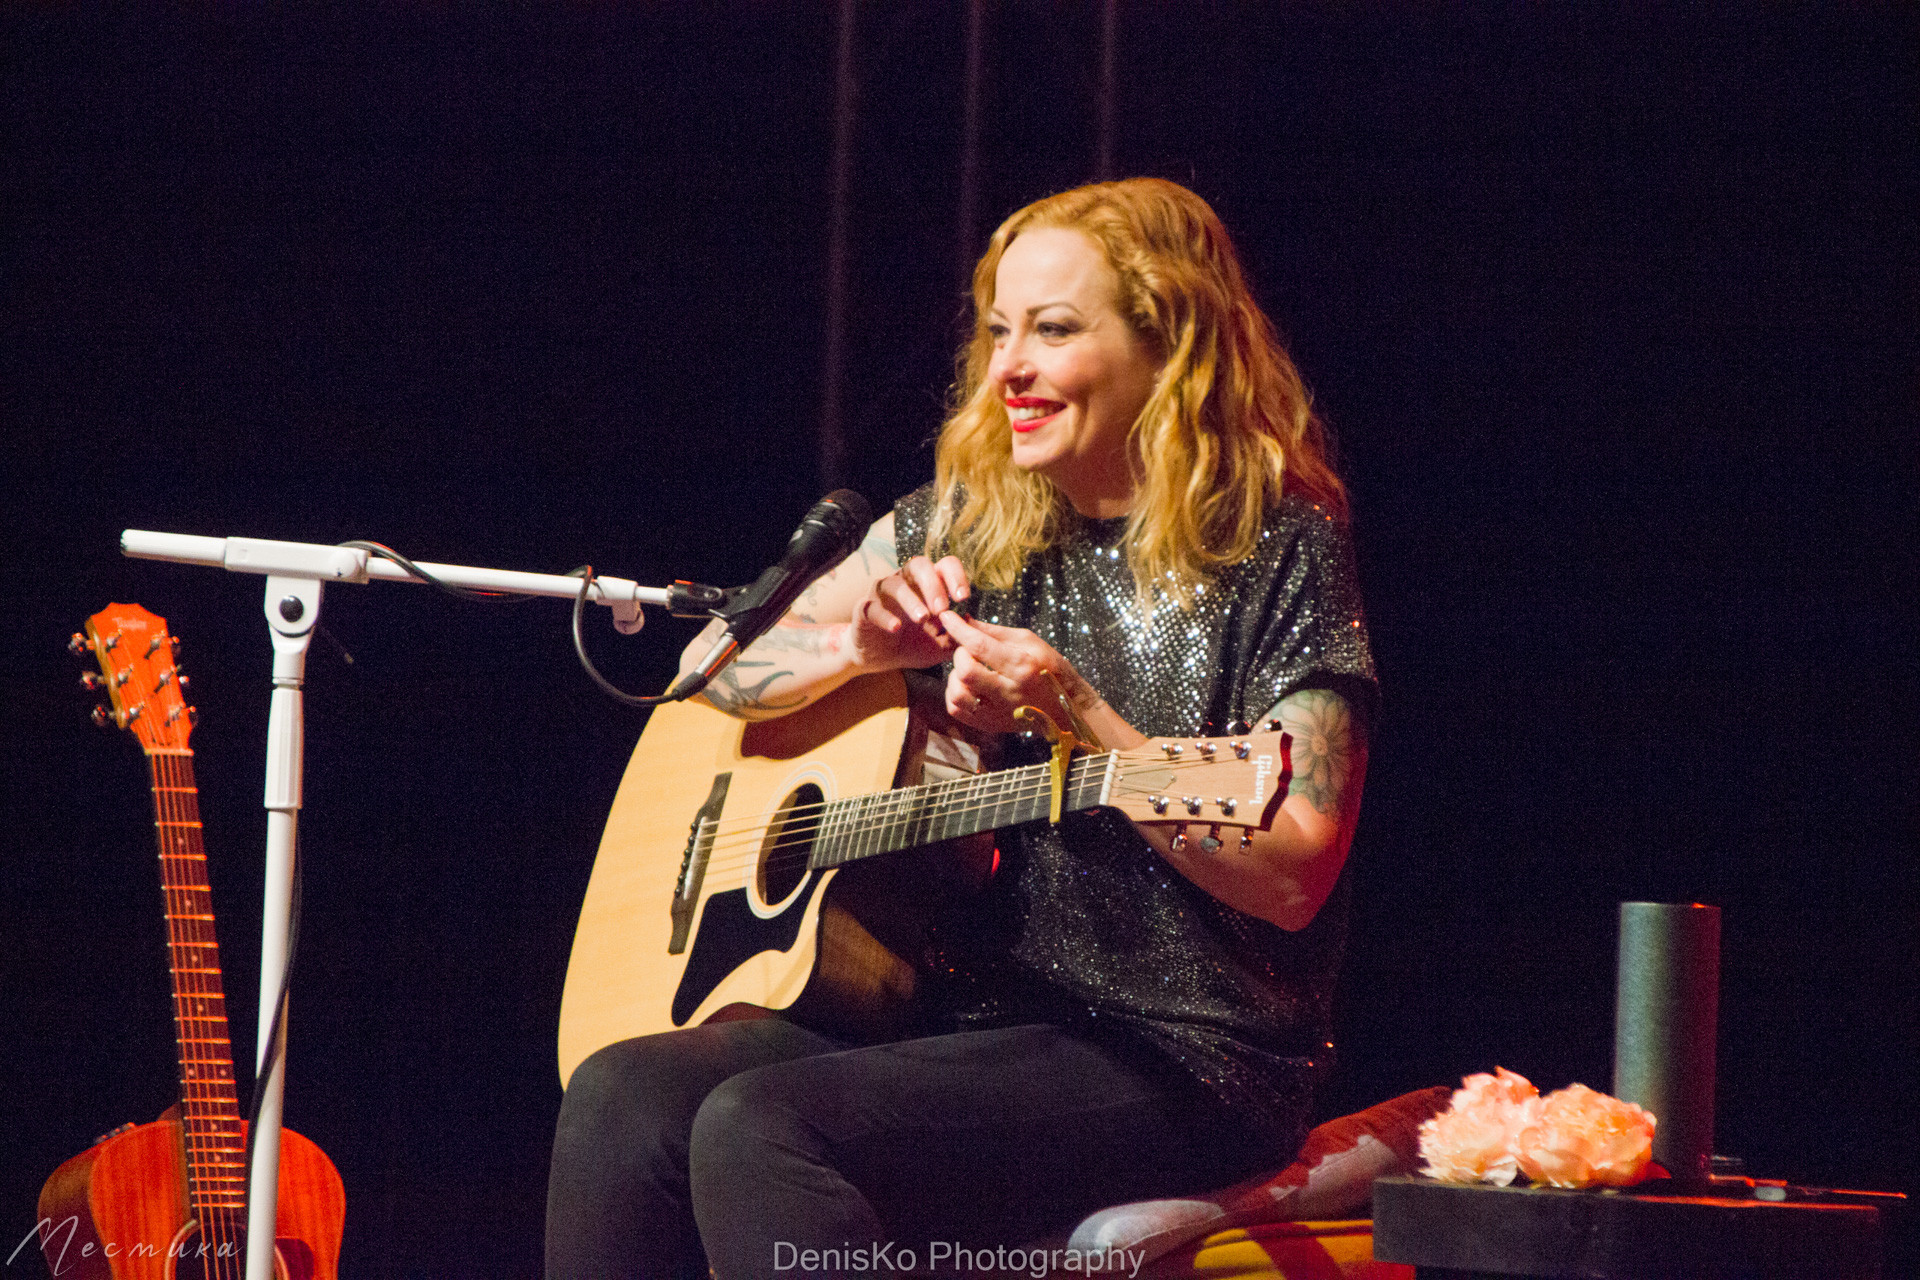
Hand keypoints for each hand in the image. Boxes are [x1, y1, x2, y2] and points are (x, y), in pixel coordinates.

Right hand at [847, 554, 971, 673]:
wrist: (880, 660)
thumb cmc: (913, 644)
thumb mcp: (941, 645)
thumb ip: (957, 637)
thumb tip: (974, 630)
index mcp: (927, 584)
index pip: (944, 566)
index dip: (956, 576)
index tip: (964, 598)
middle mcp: (905, 581)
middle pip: (919, 565)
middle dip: (933, 584)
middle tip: (942, 608)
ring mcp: (882, 594)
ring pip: (894, 584)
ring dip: (911, 599)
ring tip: (922, 618)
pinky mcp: (864, 610)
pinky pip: (872, 607)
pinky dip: (885, 616)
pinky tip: (896, 628)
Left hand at [937, 612, 1096, 736]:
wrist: (1065, 709)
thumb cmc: (1050, 670)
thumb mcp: (1030, 643)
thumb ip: (995, 632)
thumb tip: (966, 621)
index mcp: (1023, 667)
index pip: (980, 646)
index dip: (959, 629)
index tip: (947, 617)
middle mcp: (1010, 692)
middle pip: (966, 671)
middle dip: (959, 654)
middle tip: (968, 650)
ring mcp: (998, 713)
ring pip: (957, 693)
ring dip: (955, 677)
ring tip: (968, 670)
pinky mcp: (990, 726)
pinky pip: (956, 710)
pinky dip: (954, 694)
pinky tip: (966, 686)